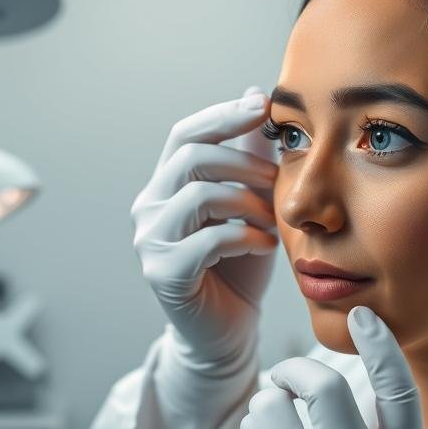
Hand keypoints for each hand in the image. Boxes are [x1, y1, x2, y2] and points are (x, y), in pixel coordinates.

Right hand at [130, 86, 278, 372]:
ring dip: (247, 201)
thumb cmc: (238, 268)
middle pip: (191, 158)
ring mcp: (150, 241)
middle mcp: (149, 208)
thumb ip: (249, 158)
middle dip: (243, 162)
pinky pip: (206, 240)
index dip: (222, 115)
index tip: (263, 105)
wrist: (227, 332)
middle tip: (278, 179)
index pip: (185, 135)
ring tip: (273, 220)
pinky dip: (244, 237)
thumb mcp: (250, 205)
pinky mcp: (164, 273)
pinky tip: (264, 245)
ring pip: (198, 195)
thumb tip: (256, 96)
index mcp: (165, 187)